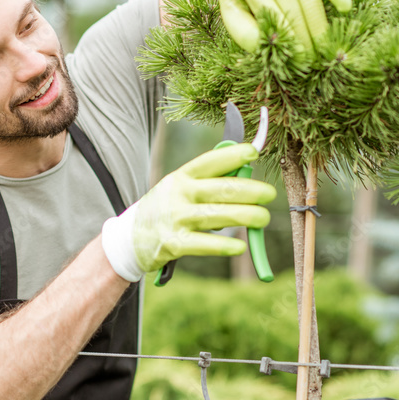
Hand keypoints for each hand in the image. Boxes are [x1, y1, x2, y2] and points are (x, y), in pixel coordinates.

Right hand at [101, 143, 275, 281]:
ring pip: (217, 215)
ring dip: (246, 216)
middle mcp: (179, 194)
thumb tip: (246, 172)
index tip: (254, 153)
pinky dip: (224, 246)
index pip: (210, 162)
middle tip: (269, 194)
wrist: (129, 238)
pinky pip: (204, 244)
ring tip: (263, 218)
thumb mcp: (179, 188)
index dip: (234, 155)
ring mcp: (176, 219)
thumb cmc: (165, 209)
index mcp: (182, 176)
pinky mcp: (173, 243)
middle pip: (221, 189)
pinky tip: (240, 246)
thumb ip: (208, 181)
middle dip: (251, 190)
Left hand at [212, 0, 351, 51]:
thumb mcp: (232, 15)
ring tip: (325, 45)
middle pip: (292, 6)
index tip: (296, 60)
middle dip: (304, 35)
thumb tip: (263, 47)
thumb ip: (244, 32)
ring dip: (319, 21)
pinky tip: (345, 7)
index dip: (286, 38)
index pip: (272, 14)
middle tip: (314, 59)